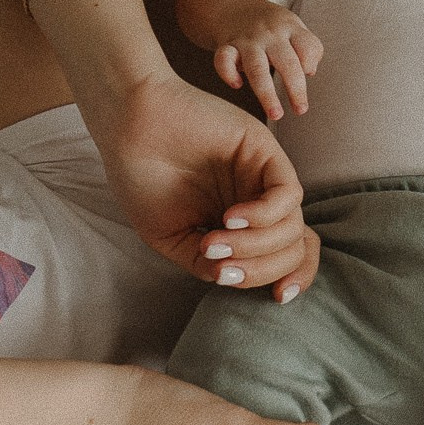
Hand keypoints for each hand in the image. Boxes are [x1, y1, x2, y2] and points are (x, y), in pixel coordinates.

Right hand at [97, 71, 319, 300]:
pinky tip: (229, 219)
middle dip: (264, 271)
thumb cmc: (141, 176)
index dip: (292, 278)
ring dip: (256, 247)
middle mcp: (258, 200)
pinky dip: (263, 217)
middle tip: (221, 269)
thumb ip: (205, 262)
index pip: (289, 255)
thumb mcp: (170, 235)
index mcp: (242, 222)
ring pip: (294, 227)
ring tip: (214, 243)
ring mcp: (263, 176)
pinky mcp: (264, 151)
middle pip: (296, 248)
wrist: (128, 125)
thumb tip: (232, 279)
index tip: (277, 299)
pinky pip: (288, 195)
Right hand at [205, 0, 322, 121]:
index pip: (308, 46)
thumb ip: (307, 49)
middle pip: (286, 62)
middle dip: (296, 89)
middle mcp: (270, 34)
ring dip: (267, 94)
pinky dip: (228, 73)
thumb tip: (309, 72)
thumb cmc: (271, 25)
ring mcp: (247, 40)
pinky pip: (223, 60)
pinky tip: (237, 85)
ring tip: (276, 114)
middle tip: (301, 110)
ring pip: (257, 68)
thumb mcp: (294, 28)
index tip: (308, 74)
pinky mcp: (226, 46)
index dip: (311, 62)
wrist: (234, 4)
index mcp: (290, 28)